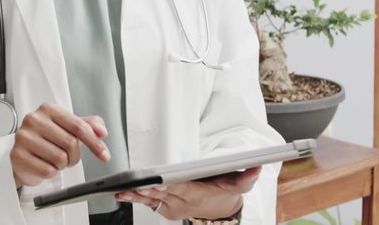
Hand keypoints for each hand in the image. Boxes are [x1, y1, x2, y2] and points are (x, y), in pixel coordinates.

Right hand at [10, 103, 109, 187]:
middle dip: (75, 156)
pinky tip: (44, 165)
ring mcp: (24, 137)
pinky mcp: (17, 155)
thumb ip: (89, 125)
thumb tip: (102, 131)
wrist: (23, 156)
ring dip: (62, 165)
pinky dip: (51, 172)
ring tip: (54, 160)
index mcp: (48, 109)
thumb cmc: (47, 140)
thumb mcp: (68, 127)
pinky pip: (47, 171)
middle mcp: (34, 119)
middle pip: (71, 143)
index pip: (79, 126)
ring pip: (60, 159)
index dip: (95, 143)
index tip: (104, 155)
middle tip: (68, 158)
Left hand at [114, 166, 260, 219]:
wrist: (219, 210)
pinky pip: (147, 203)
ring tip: (123, 190)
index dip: (170, 186)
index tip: (160, 182)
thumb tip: (257, 169)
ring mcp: (171, 206)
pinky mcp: (163, 207)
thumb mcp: (239, 185)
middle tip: (135, 184)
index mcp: (196, 193)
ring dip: (137, 195)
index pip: (181, 188)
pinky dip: (134, 198)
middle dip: (149, 189)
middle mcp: (182, 202)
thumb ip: (246, 177)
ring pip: (152, 199)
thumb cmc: (225, 192)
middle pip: (163, 194)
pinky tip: (121, 194)